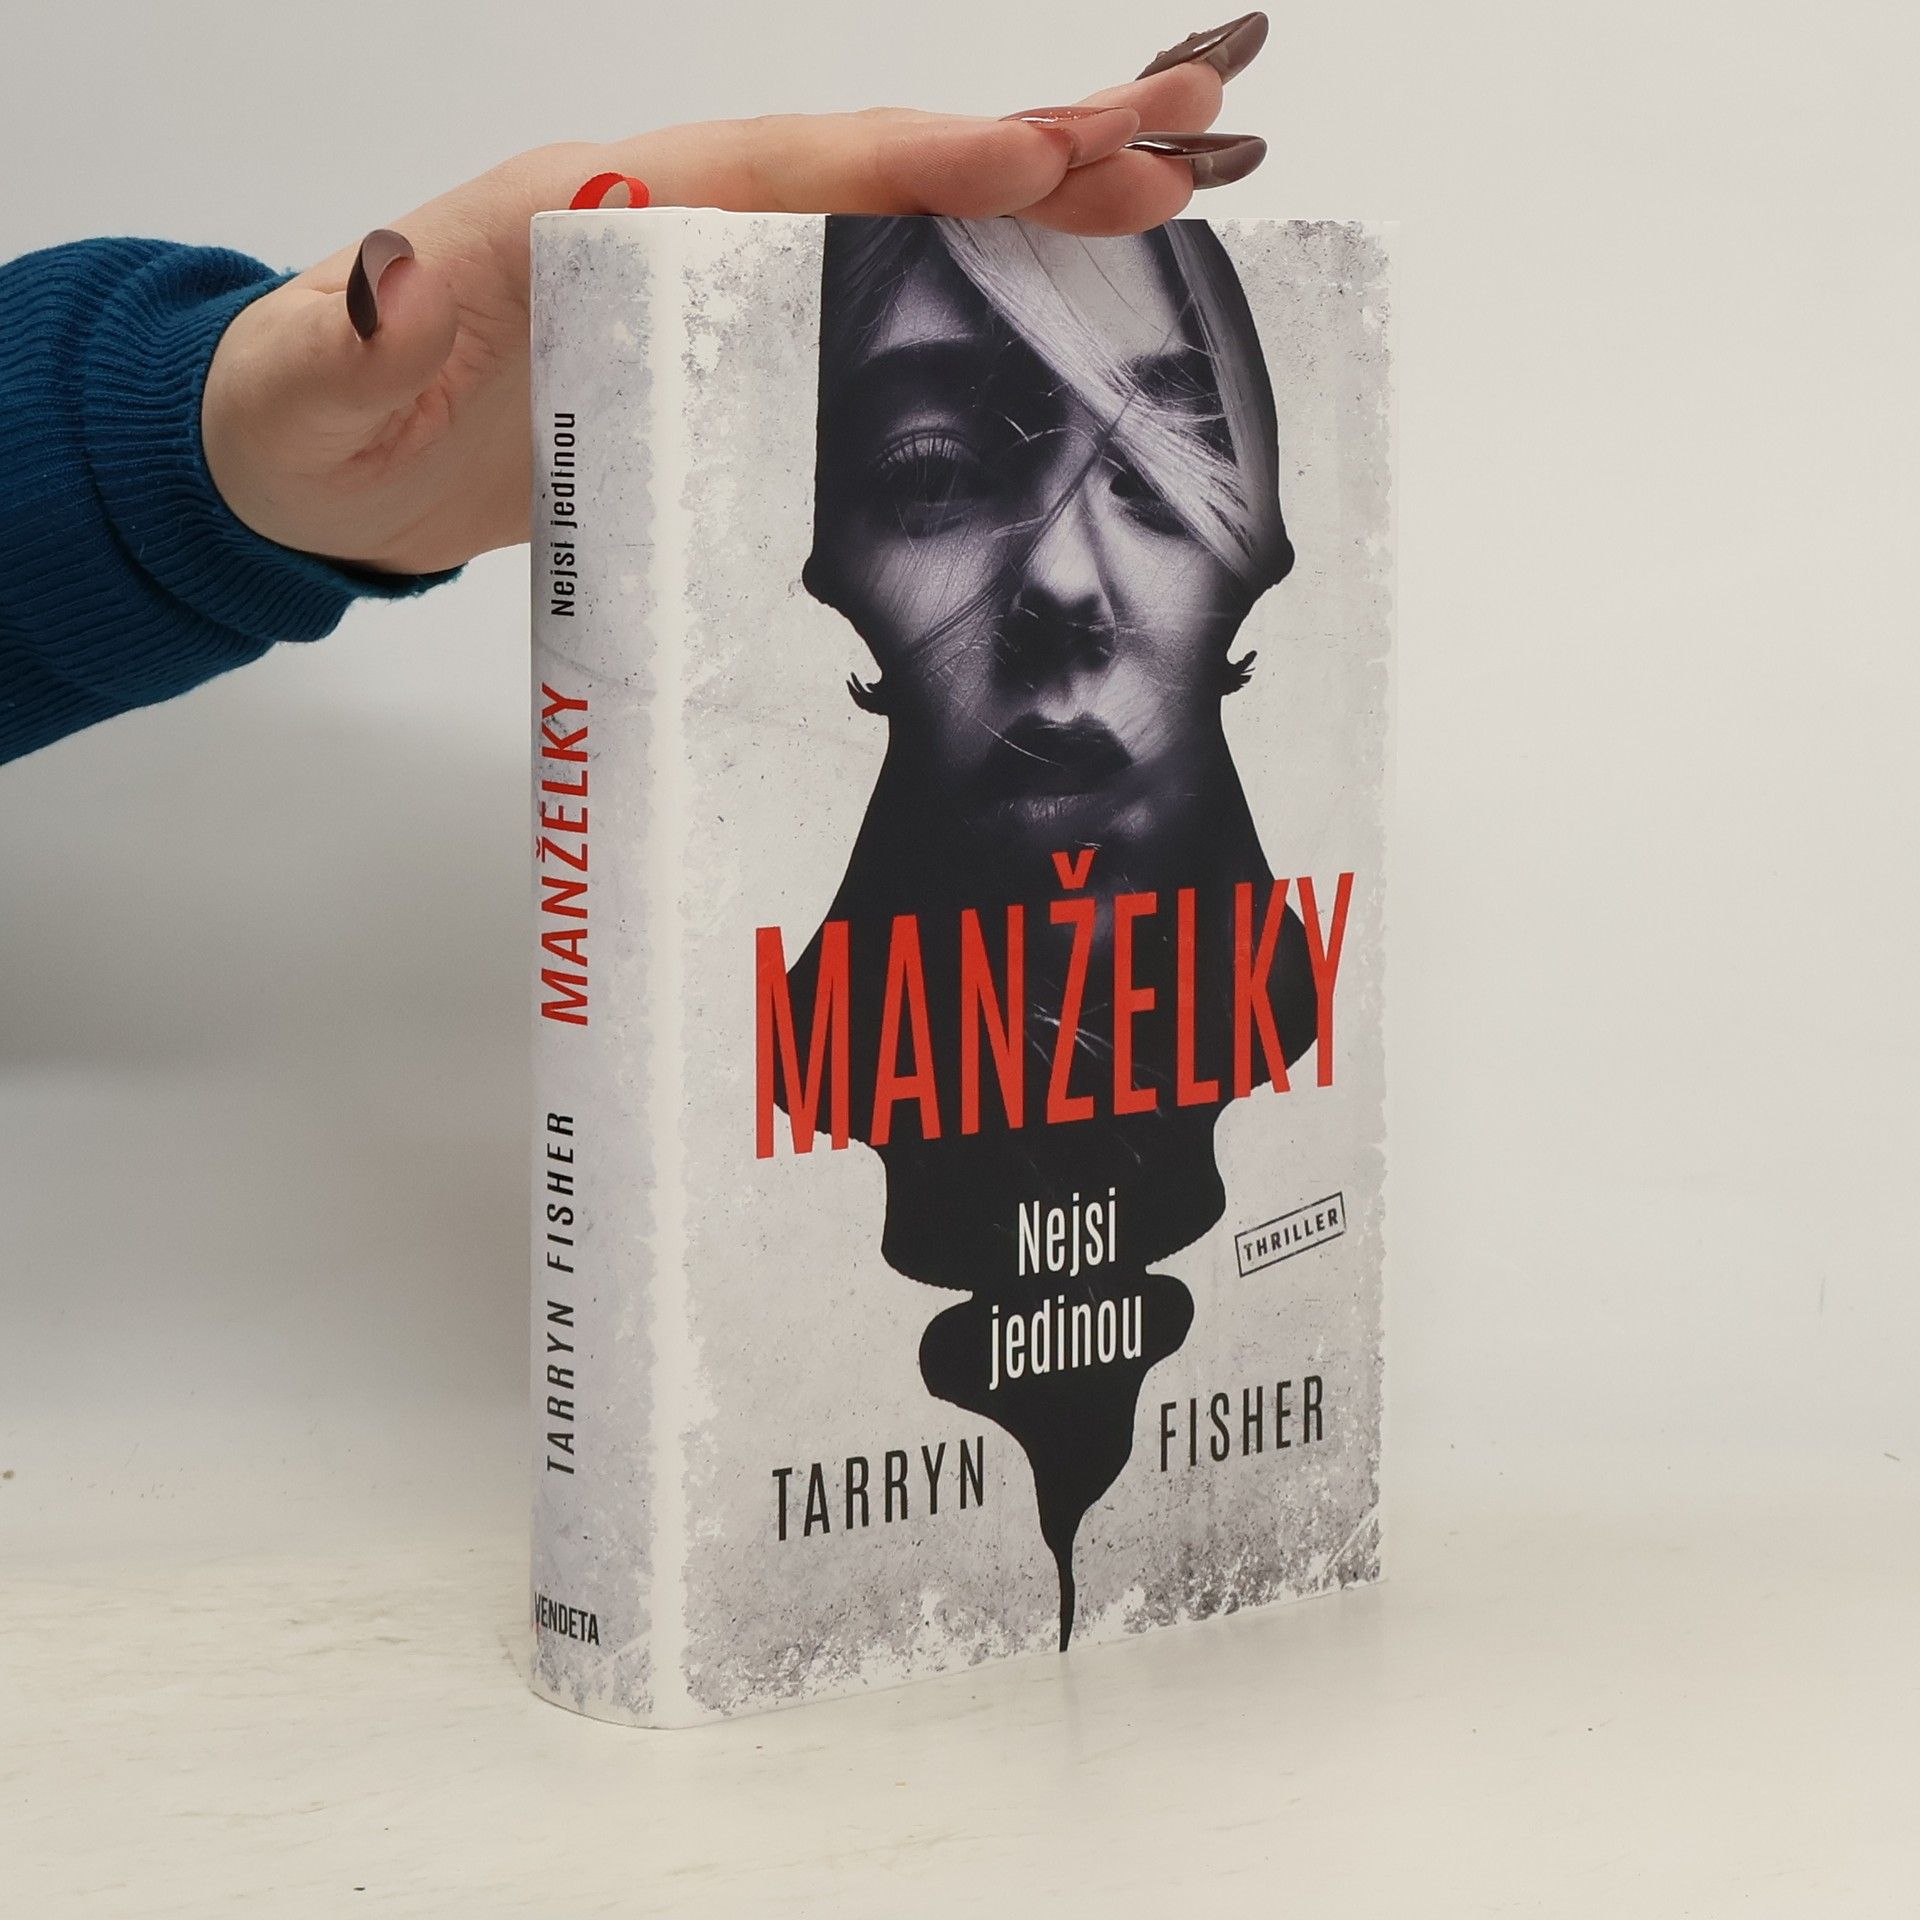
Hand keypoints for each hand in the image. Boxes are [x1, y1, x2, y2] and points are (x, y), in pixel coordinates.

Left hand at [201, 15, 1269, 576]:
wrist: (314, 460)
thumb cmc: (317, 412)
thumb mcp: (319, 381)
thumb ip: (362, 335)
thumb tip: (390, 278)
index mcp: (602, 200)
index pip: (789, 169)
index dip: (918, 162)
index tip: (1044, 156)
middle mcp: (680, 219)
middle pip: (885, 166)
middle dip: (1041, 146)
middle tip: (1198, 123)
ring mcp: (717, 280)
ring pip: (905, 223)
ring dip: (1046, 203)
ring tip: (1183, 184)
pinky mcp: (732, 347)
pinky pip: (880, 300)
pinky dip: (981, 282)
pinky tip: (1068, 290)